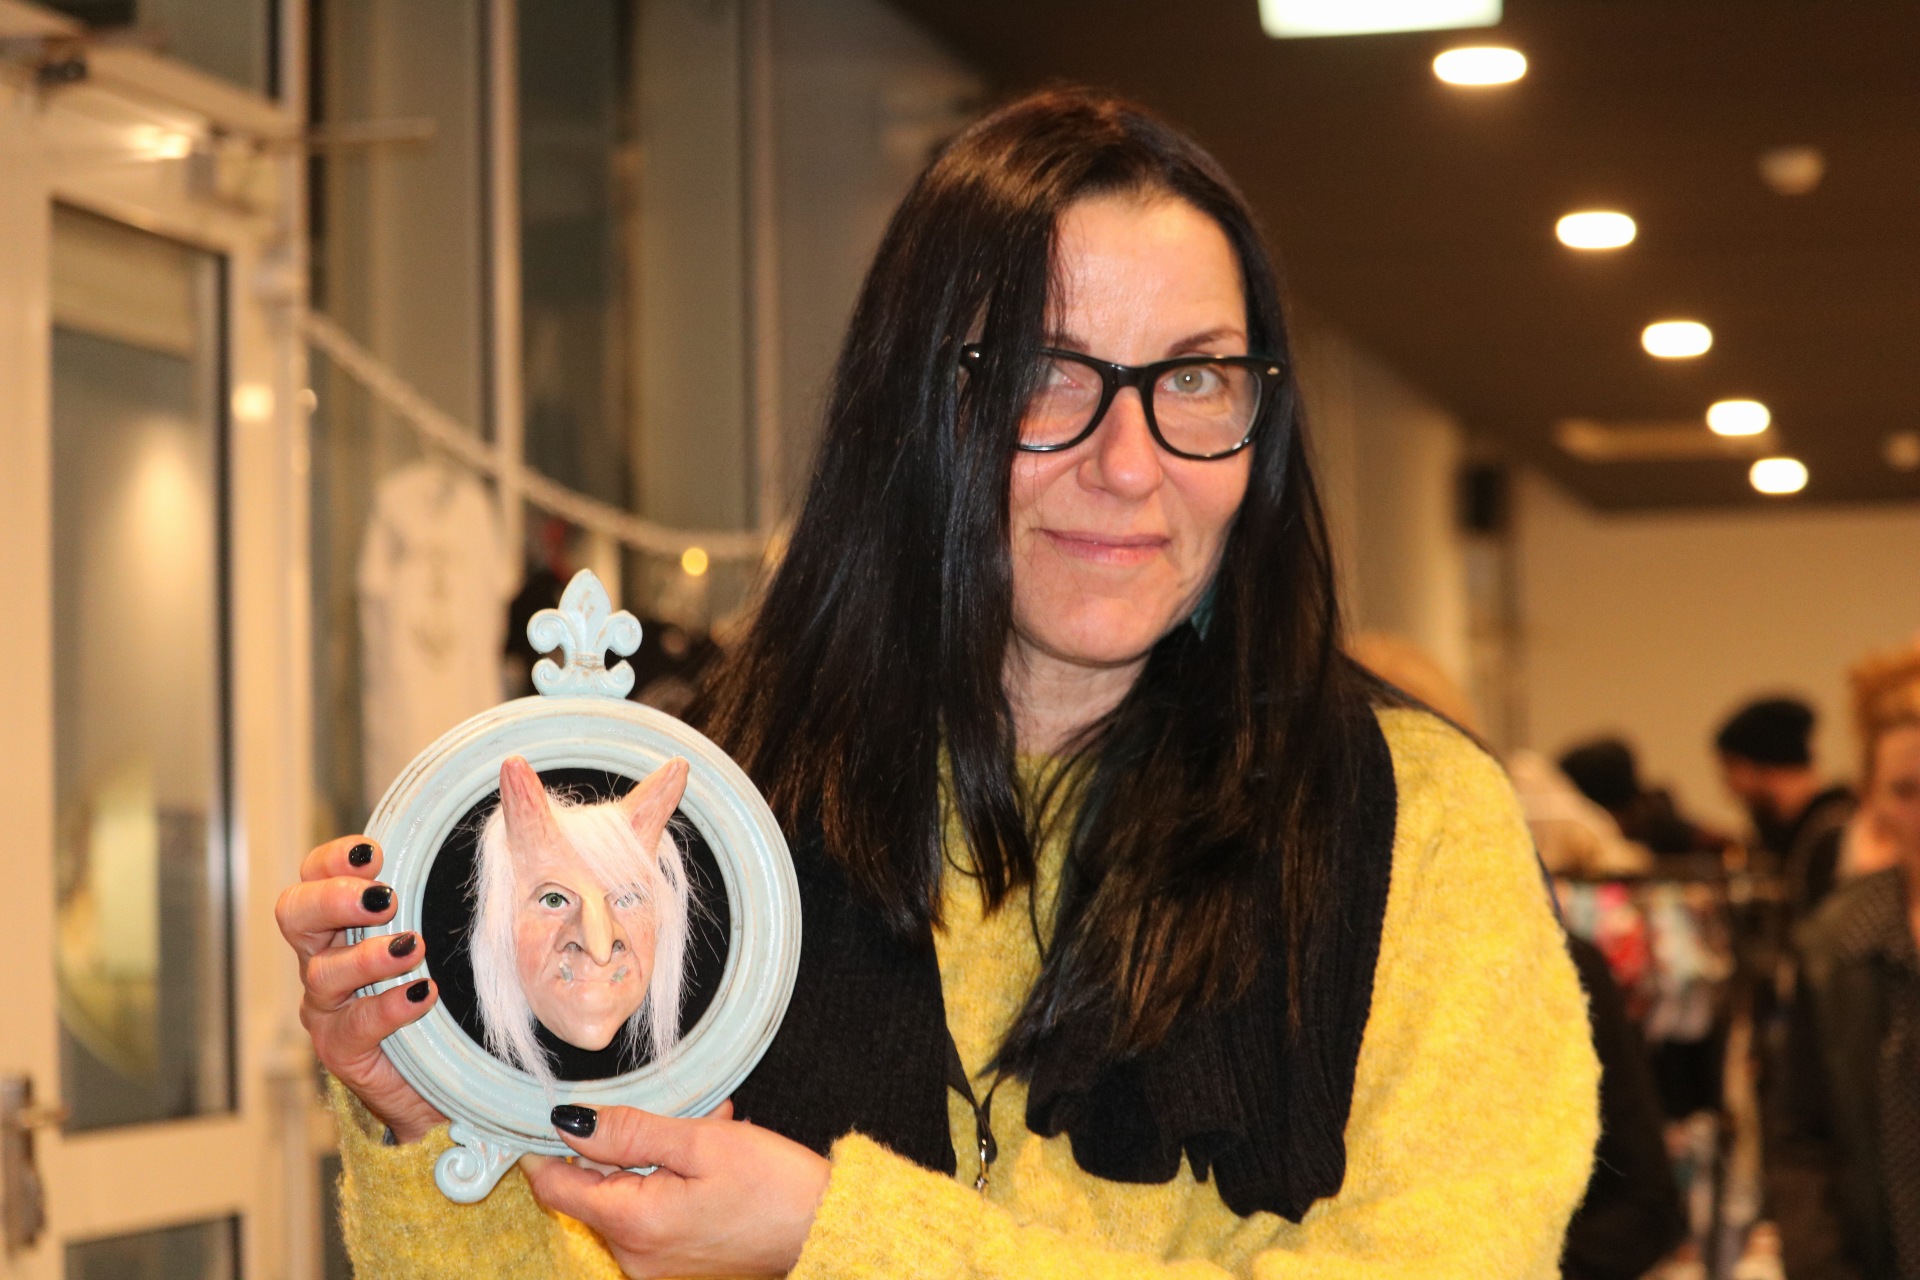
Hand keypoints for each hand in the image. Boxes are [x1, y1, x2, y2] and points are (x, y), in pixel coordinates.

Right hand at [275, 835, 447, 1142]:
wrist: (446, 1080)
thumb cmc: (448, 996)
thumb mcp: (448, 937)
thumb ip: (450, 893)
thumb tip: (502, 828)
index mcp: (342, 921)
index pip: (315, 874)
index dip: (335, 859)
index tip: (375, 854)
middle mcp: (324, 958)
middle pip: (295, 914)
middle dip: (334, 898)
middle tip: (383, 899)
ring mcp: (328, 1007)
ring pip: (323, 972)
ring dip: (369, 956)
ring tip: (413, 948)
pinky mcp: (342, 1050)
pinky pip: (355, 1026)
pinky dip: (389, 1007)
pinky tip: (422, 995)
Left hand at [522, 1101, 830, 1277]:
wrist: (826, 1233)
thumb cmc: (774, 1186)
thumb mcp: (702, 1142)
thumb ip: (629, 1132)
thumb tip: (570, 1121)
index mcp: (634, 1224)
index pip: (556, 1189)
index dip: (546, 1149)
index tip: (553, 1116)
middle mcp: (636, 1259)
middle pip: (597, 1193)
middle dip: (625, 1149)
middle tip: (676, 1115)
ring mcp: (657, 1272)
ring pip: (629, 1204)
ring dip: (656, 1166)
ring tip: (713, 1133)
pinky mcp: (678, 1273)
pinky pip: (655, 1223)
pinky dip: (673, 1190)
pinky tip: (714, 1168)